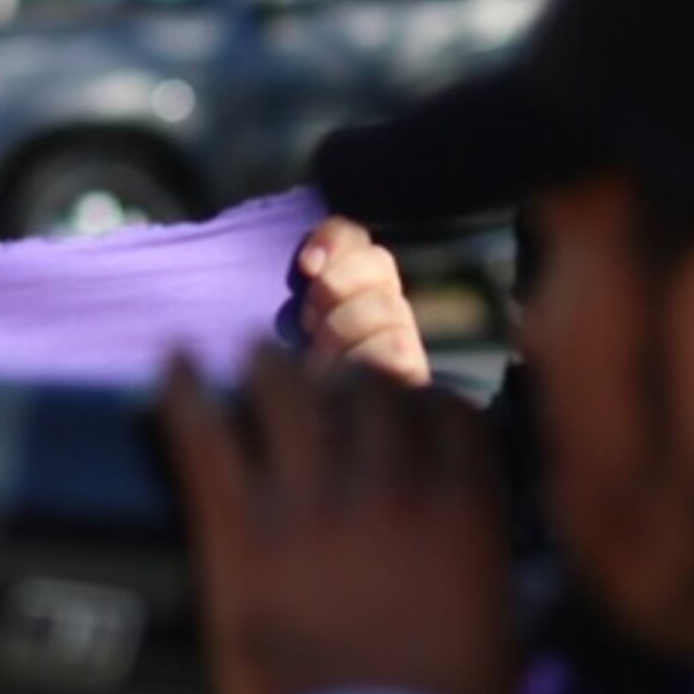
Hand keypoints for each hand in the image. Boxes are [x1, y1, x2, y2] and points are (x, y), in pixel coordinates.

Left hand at [159, 346, 513, 693]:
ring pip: (285, 392)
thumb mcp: (499, 634)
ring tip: (252, 358)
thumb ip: (493, 578)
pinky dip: (183, 391)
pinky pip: (205, 436)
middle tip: (326, 382)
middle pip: (367, 390)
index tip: (404, 396)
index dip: (421, 394)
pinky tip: (172, 364)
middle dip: (347, 377)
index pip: (447, 410)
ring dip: (268, 367)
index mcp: (460, 509)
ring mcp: (312, 503)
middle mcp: (390, 488)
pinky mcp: (242, 531)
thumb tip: (500, 567)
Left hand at [296, 216, 431, 385]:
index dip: (334, 240)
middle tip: (308, 324)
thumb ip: (295, 293)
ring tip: (322, 360)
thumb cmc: (284, 389)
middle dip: (335, 289)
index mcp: (351, 287)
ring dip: (345, 331)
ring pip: (389, 307)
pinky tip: (342, 380)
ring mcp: (403, 343)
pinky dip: (365, 362)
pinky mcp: (414, 379)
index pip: (357, 238)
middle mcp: (383, 310)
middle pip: (379, 263)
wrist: (306, 455)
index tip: (305, 267)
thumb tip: (305, 263)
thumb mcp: (279, 333)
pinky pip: (398, 353)